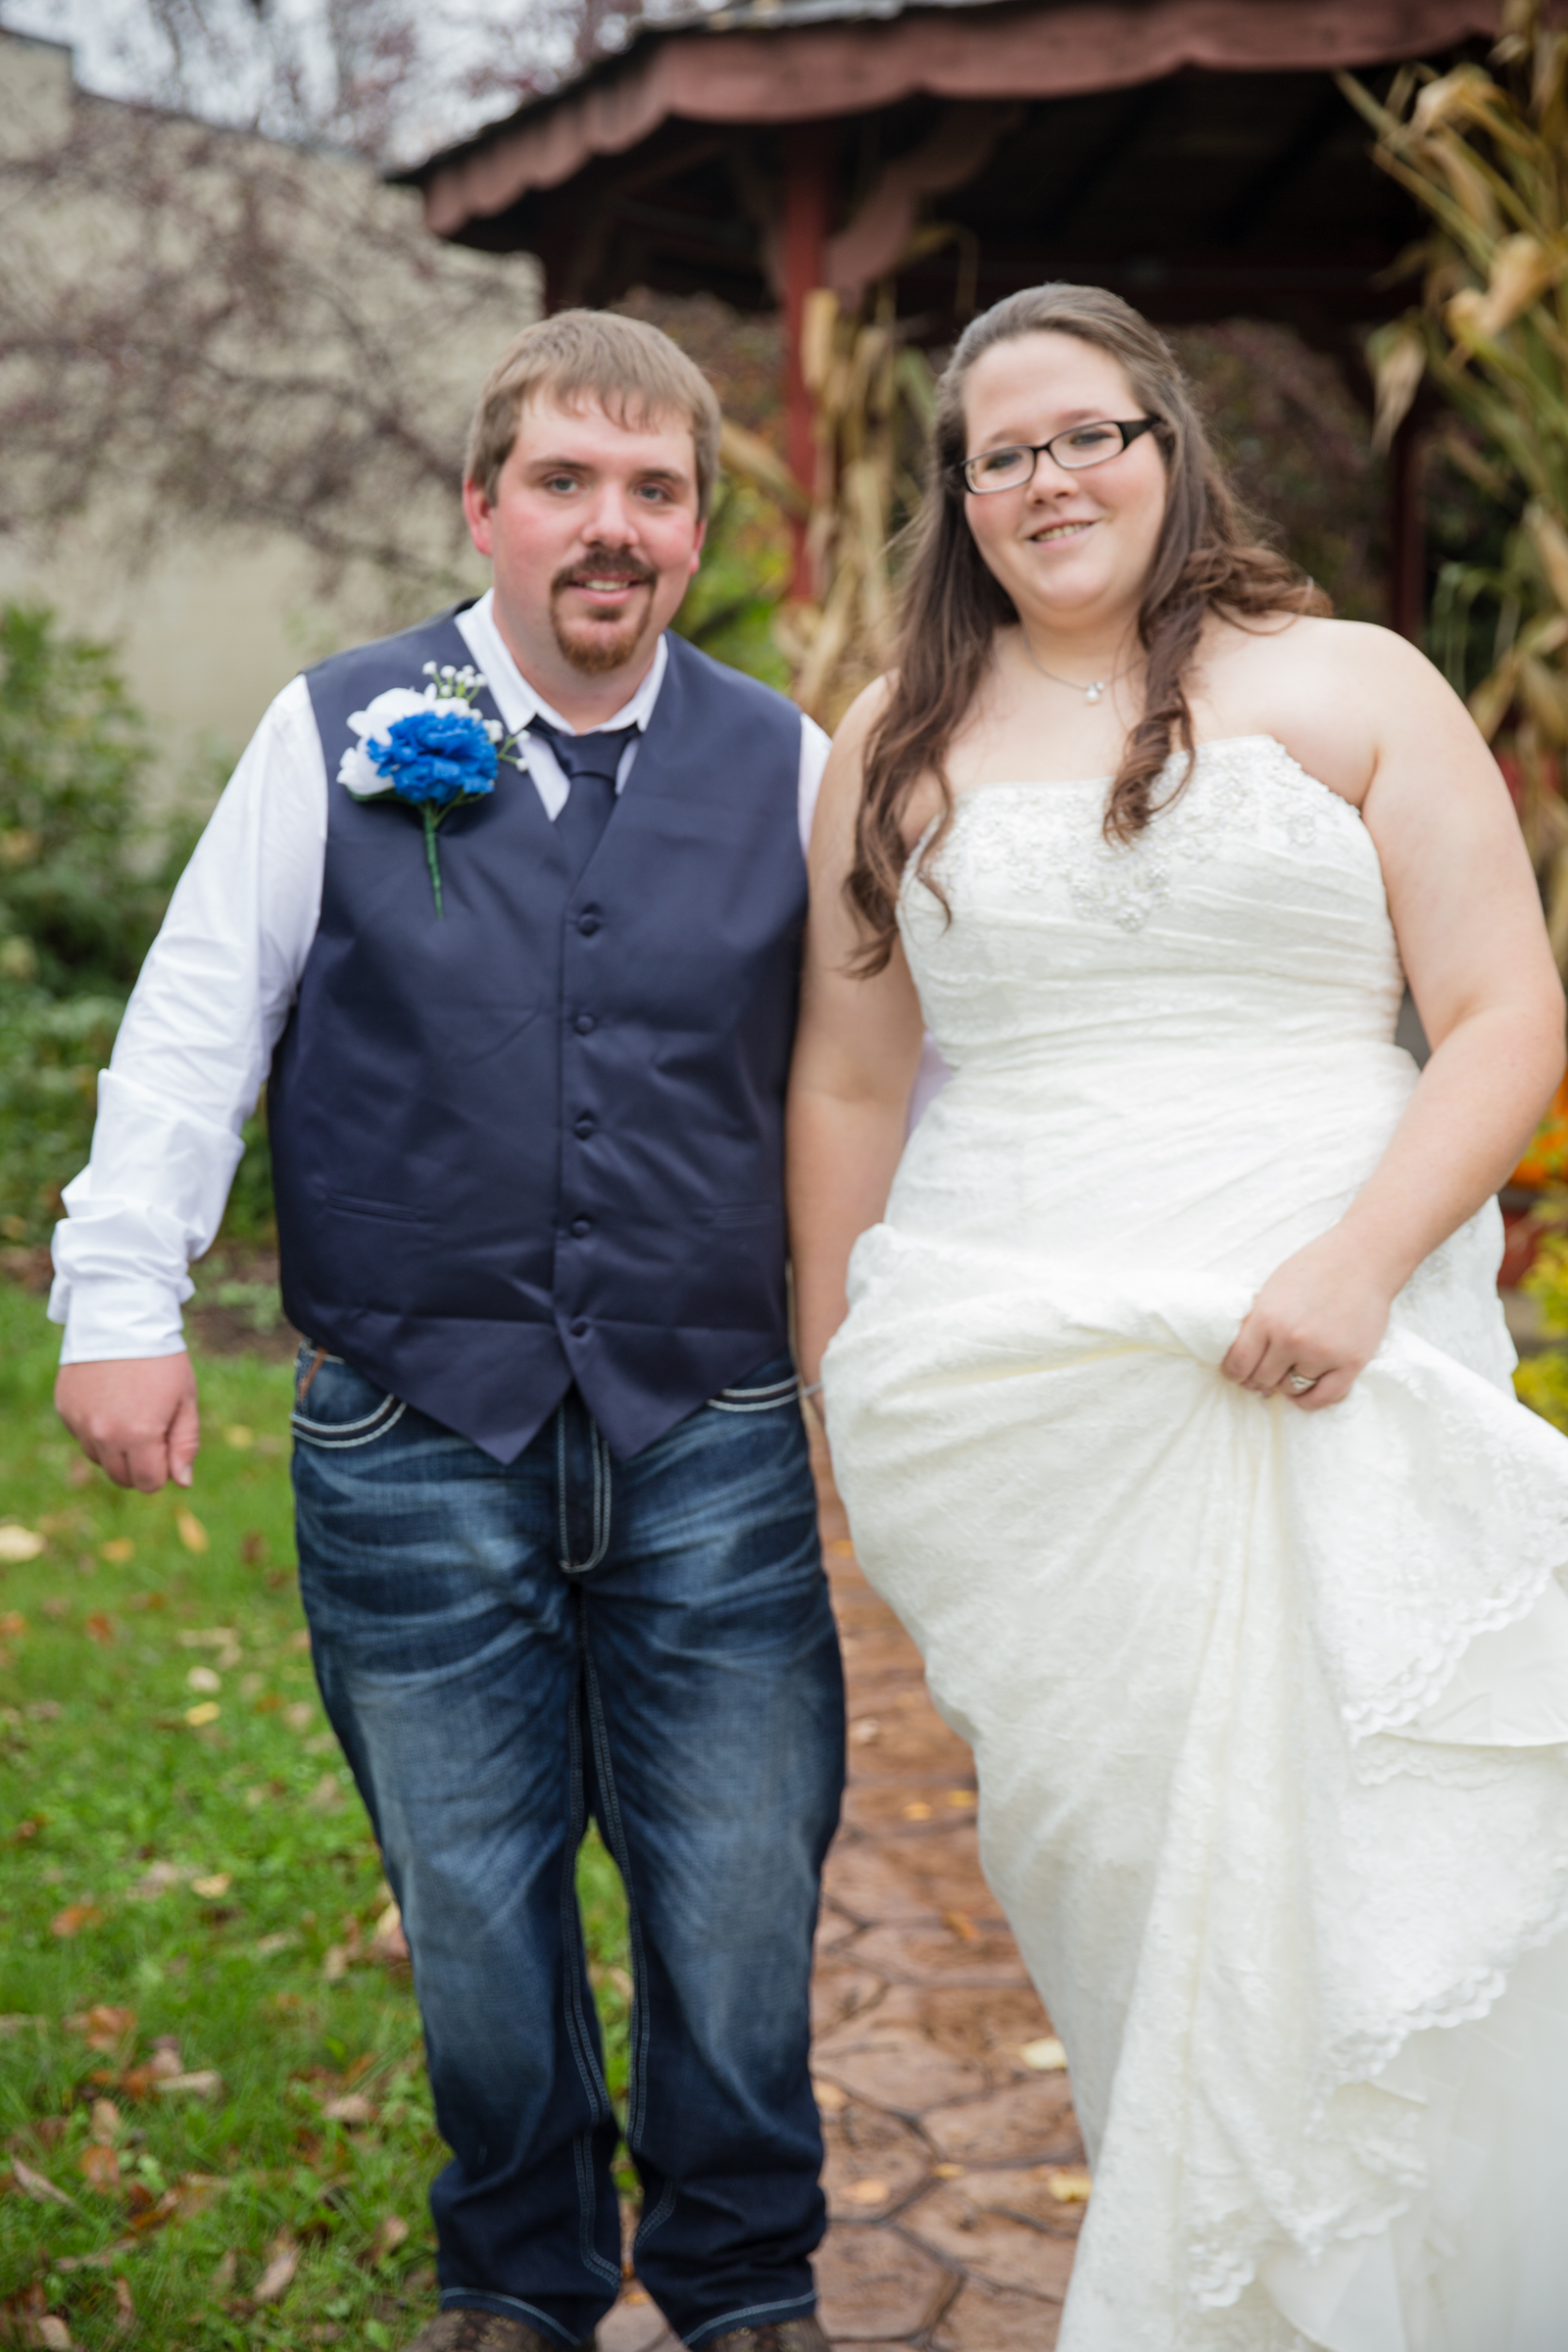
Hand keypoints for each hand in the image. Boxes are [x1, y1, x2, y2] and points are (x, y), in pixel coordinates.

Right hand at [55, 1354, 200, 1491]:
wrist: (121, 1319)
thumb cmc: (161, 1360)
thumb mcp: (185, 1399)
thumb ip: (185, 1444)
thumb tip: (182, 1482)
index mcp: (139, 1435)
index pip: (148, 1483)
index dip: (162, 1472)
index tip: (167, 1446)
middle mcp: (104, 1435)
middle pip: (121, 1478)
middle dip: (139, 1466)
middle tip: (152, 1432)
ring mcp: (80, 1423)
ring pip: (99, 1459)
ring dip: (116, 1449)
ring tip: (130, 1412)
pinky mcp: (65, 1410)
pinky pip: (82, 1436)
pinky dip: (96, 1429)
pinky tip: (110, 1402)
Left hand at [1220, 1233, 1396, 1411]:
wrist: (1362, 1260)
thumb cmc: (1314, 1269)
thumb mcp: (1272, 1290)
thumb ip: (1257, 1323)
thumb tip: (1243, 1361)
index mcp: (1267, 1319)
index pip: (1238, 1364)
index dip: (1234, 1373)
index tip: (1238, 1374)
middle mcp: (1292, 1340)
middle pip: (1263, 1379)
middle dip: (1259, 1378)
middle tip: (1265, 1373)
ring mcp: (1322, 1353)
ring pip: (1291, 1389)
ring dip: (1286, 1385)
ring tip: (1289, 1372)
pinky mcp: (1350, 1363)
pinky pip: (1322, 1398)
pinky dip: (1308, 1400)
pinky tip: (1304, 1389)